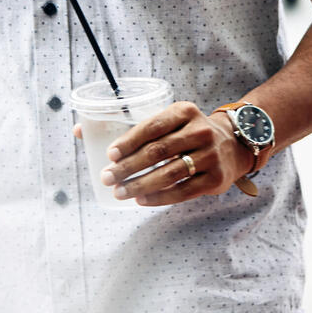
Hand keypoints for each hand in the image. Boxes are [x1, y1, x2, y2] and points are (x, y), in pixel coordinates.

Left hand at [78, 102, 253, 205]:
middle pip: (158, 152)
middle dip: (128, 167)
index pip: (153, 126)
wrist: (232, 145)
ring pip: (168, 174)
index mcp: (185, 111)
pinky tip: (141, 201)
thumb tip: (79, 130)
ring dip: (140, 185)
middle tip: (108, 177)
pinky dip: (159, 198)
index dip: (129, 141)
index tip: (110, 154)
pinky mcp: (215, 178)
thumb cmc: (187, 133)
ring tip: (120, 192)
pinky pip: (182, 191)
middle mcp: (200, 130)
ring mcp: (210, 155)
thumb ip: (130, 125)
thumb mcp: (169, 120)